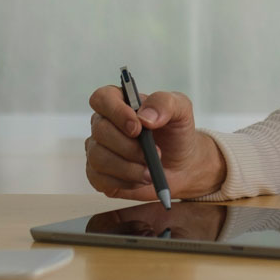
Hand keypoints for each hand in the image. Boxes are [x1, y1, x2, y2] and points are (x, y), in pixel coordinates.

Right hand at [84, 87, 226, 200]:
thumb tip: (144, 117)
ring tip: (151, 170)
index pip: (101, 98)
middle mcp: (103, 124)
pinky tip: (141, 178)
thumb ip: (164, 103)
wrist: (182, 164)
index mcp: (119, 102)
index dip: (116, 112)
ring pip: (98, 158)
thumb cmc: (177, 132)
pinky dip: (125, 181)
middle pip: (100, 131)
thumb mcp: (181, 109)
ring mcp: (97, 150)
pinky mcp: (98, 175)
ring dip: (129, 168)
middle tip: (155, 153)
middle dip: (129, 147)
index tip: (138, 128)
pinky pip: (100, 179)